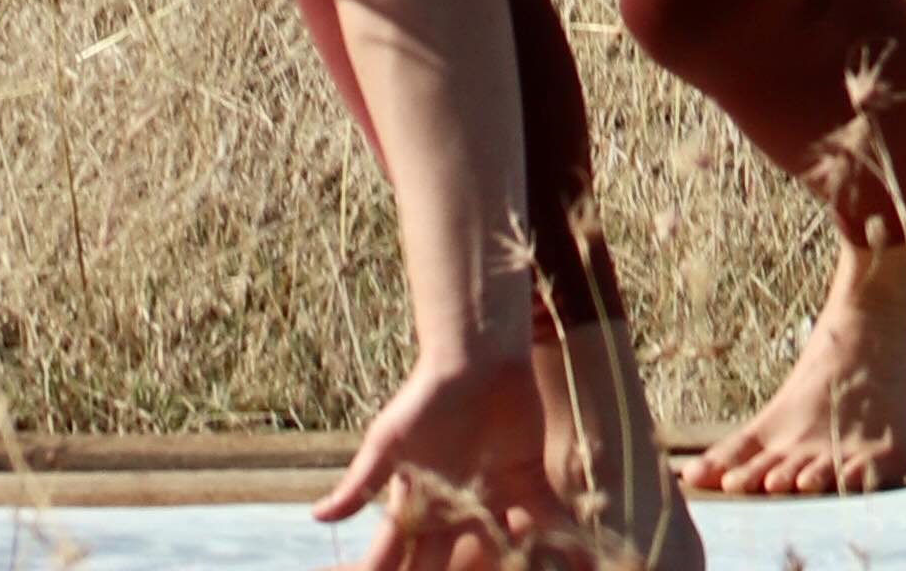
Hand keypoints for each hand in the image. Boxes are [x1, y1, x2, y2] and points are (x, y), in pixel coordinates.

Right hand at [318, 344, 573, 563]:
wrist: (475, 356)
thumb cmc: (426, 397)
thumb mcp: (388, 441)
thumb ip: (359, 483)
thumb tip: (316, 516)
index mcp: (422, 510)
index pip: (405, 562)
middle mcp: (459, 515)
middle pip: (457, 569)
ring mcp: (495, 503)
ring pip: (507, 555)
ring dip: (522, 568)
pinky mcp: (528, 486)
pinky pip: (550, 522)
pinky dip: (568, 544)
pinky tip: (589, 563)